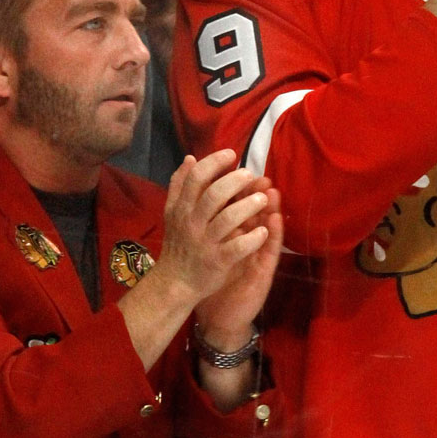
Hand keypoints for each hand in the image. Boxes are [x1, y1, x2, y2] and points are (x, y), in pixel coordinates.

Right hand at [159, 151, 271, 308]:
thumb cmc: (178, 243)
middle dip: (235, 181)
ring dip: (248, 206)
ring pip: (228, 219)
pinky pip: (237, 248)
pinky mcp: (217, 262)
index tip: (232, 154)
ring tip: (263, 199)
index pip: (196, 178)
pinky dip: (252, 239)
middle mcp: (192, 223)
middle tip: (250, 175)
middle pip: (214, 195)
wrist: (175, 282)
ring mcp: (205, 243)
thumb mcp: (172, 212)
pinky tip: (264, 231)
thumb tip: (190, 158)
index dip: (214, 162)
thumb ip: (180, 185)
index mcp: (182, 208)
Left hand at [195, 187, 282, 349]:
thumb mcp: (208, 248)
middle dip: (256, 193)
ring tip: (272, 192)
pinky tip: (275, 222)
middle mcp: (248, 240)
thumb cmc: (214, 278)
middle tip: (259, 176)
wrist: (221, 315)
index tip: (234, 166)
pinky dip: (273, 235)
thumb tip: (194, 197)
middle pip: (254, 212)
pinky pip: (270, 251)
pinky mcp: (263, 272)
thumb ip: (204, 224)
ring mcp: (257, 255)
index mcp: (234, 232)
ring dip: (270, 209)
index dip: (238, 187)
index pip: (237, 204)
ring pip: (267, 227)